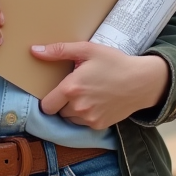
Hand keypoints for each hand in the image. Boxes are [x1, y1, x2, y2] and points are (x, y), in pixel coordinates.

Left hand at [31, 42, 169, 129]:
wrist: (141, 81)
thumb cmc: (114, 62)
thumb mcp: (87, 50)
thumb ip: (59, 50)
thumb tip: (34, 51)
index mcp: (70, 88)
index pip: (46, 105)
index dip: (50, 98)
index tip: (57, 90)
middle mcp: (78, 107)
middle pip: (57, 112)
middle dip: (61, 103)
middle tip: (75, 90)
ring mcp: (89, 118)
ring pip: (69, 119)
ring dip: (73, 111)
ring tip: (87, 95)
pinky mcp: (99, 126)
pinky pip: (83, 124)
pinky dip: (86, 116)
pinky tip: (96, 103)